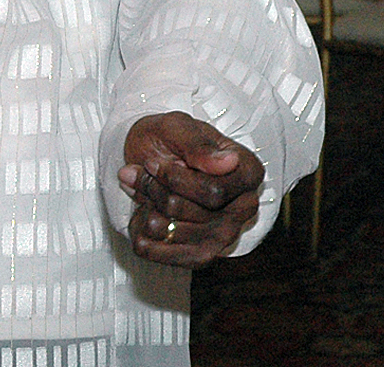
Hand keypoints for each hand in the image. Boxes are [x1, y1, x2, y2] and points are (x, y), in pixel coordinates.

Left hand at [119, 111, 264, 266]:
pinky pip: (170, 257)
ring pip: (177, 234)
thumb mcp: (175, 127)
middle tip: (136, 172)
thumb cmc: (166, 138)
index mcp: (247, 171)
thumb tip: (229, 162)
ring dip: (147, 210)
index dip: (174, 180)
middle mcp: (244, 207)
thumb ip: (198, 145)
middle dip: (156, 192)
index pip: (213, 193)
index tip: (151, 163)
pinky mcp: (203, 253)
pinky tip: (140, 214)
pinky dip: (144, 235)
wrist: (149, 154)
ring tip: (140, 190)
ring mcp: (226, 234)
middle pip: (195, 215)